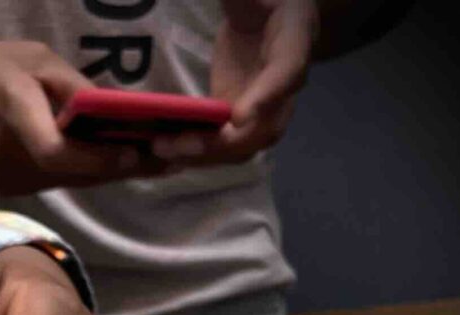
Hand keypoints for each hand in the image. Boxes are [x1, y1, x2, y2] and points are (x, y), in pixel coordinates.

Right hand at [0, 26, 165, 193]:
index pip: (59, 153)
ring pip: (69, 181)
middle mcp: (10, 158)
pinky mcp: (7, 187)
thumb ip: (75, 89)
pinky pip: (55, 181)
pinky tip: (108, 162)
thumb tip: (119, 112)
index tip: (137, 153)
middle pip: (76, 174)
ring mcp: (8, 180)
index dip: (99, 158)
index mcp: (12, 114)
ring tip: (149, 161)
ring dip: (106, 171)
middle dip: (122, 167)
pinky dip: (82, 171)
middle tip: (170, 160)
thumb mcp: (34, 61)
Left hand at [152, 0, 318, 165]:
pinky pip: (224, 147)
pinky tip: (165, 149)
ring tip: (164, 148)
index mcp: (296, 40)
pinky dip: (196, 153)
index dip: (265, 99)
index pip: (287, 73)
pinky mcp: (239, 122)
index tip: (238, 120)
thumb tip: (230, 15)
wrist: (265, 15)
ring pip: (243, 147)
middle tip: (181, 144)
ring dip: (204, 155)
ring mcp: (264, 111)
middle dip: (221, 143)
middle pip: (262, 129)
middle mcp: (286, 86)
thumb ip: (243, 1)